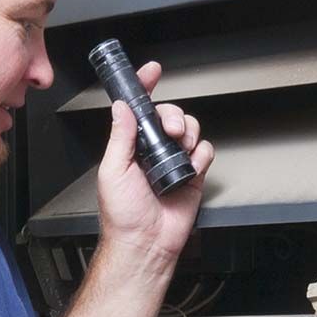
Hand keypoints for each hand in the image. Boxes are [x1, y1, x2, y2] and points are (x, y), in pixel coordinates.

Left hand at [96, 61, 214, 266]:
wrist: (145, 243)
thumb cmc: (123, 215)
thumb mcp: (112, 170)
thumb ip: (120, 136)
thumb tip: (122, 108)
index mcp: (130, 147)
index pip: (139, 110)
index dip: (145, 88)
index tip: (152, 72)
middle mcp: (152, 151)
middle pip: (169, 115)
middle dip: (173, 115)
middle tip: (169, 128)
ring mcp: (173, 162)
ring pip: (190, 129)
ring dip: (188, 131)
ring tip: (180, 145)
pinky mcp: (192, 175)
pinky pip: (204, 152)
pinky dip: (201, 153)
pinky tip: (191, 164)